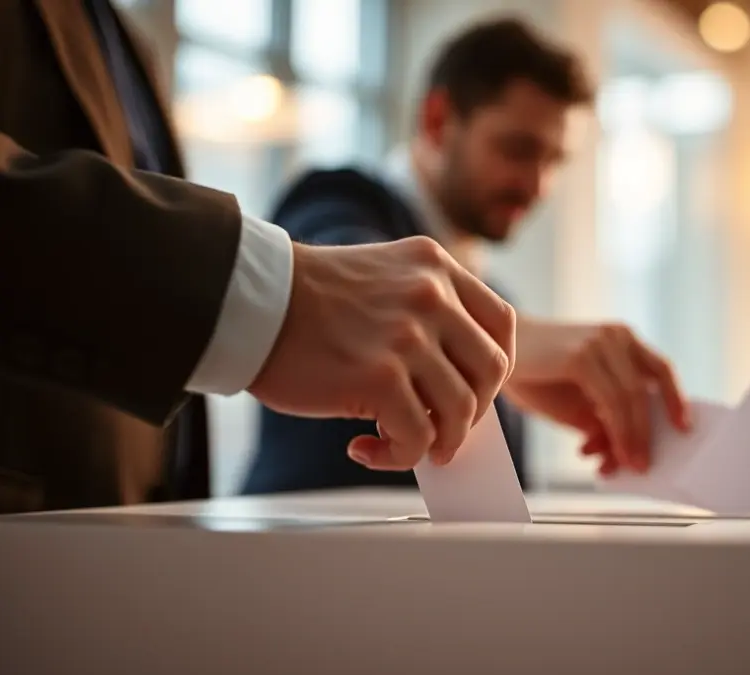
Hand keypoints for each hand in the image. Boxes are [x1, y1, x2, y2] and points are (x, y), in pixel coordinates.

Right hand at [248, 236, 516, 470]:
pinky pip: (416, 437)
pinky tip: (364, 448)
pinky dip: (399, 455)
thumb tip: (456, 385)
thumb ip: (426, 310)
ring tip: (404, 445)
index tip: (476, 390)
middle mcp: (431, 296)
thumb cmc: (307, 301)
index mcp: (435, 267)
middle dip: (473, 411)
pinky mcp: (380, 378)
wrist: (248, 301)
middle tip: (444, 430)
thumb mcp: (383, 277)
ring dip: (437, 441)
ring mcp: (408, 337)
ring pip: (459, 410)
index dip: (496, 366)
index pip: (501, 323)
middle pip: (491, 370)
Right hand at [501, 318, 689, 474]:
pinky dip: (613, 429)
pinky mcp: (582, 355)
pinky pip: (610, 400)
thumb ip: (603, 420)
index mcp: (621, 340)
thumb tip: (627, 454)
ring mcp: (600, 342)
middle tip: (642, 465)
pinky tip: (598, 451)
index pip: (660, 370)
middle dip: (646, 433)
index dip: (676, 399)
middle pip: (648, 390)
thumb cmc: (537, 376)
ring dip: (630, 438)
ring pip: (631, 398)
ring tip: (625, 465)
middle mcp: (617, 336)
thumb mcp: (578, 402)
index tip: (684, 428)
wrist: (492, 353)